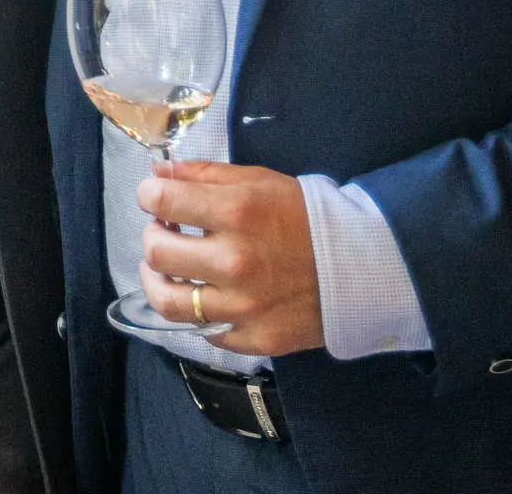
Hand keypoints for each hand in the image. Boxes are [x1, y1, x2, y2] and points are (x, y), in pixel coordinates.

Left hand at [136, 159, 324, 356]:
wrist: (362, 267)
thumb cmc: (306, 217)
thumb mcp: (259, 180)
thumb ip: (204, 174)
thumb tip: (157, 172)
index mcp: (238, 213)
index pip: (161, 200)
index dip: (150, 194)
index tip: (155, 196)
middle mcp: (235, 262)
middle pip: (155, 252)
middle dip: (153, 235)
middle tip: (166, 231)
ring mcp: (243, 307)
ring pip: (167, 301)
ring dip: (157, 280)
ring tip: (165, 270)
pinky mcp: (253, 339)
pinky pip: (204, 330)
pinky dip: (200, 313)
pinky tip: (208, 296)